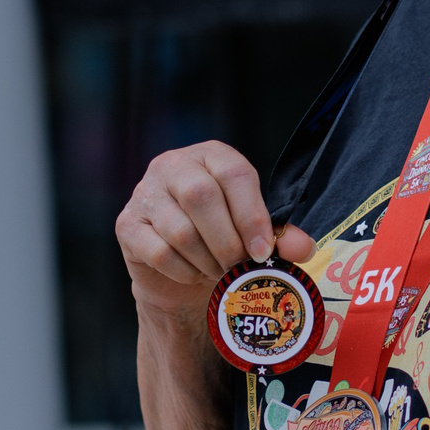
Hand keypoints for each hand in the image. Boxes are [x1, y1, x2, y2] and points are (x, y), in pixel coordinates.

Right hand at [117, 142, 315, 323]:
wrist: (178, 274)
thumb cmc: (220, 242)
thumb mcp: (253, 234)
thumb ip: (278, 237)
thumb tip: (302, 248)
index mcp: (210, 155)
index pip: (233, 173)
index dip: (251, 214)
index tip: (263, 250)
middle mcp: (173, 165)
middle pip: (200, 196)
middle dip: (227, 240)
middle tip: (240, 266)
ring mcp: (144, 193)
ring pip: (179, 229)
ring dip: (206, 260)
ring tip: (219, 272)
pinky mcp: (127, 224)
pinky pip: (158, 251)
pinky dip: (182, 271)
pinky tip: (193, 274)